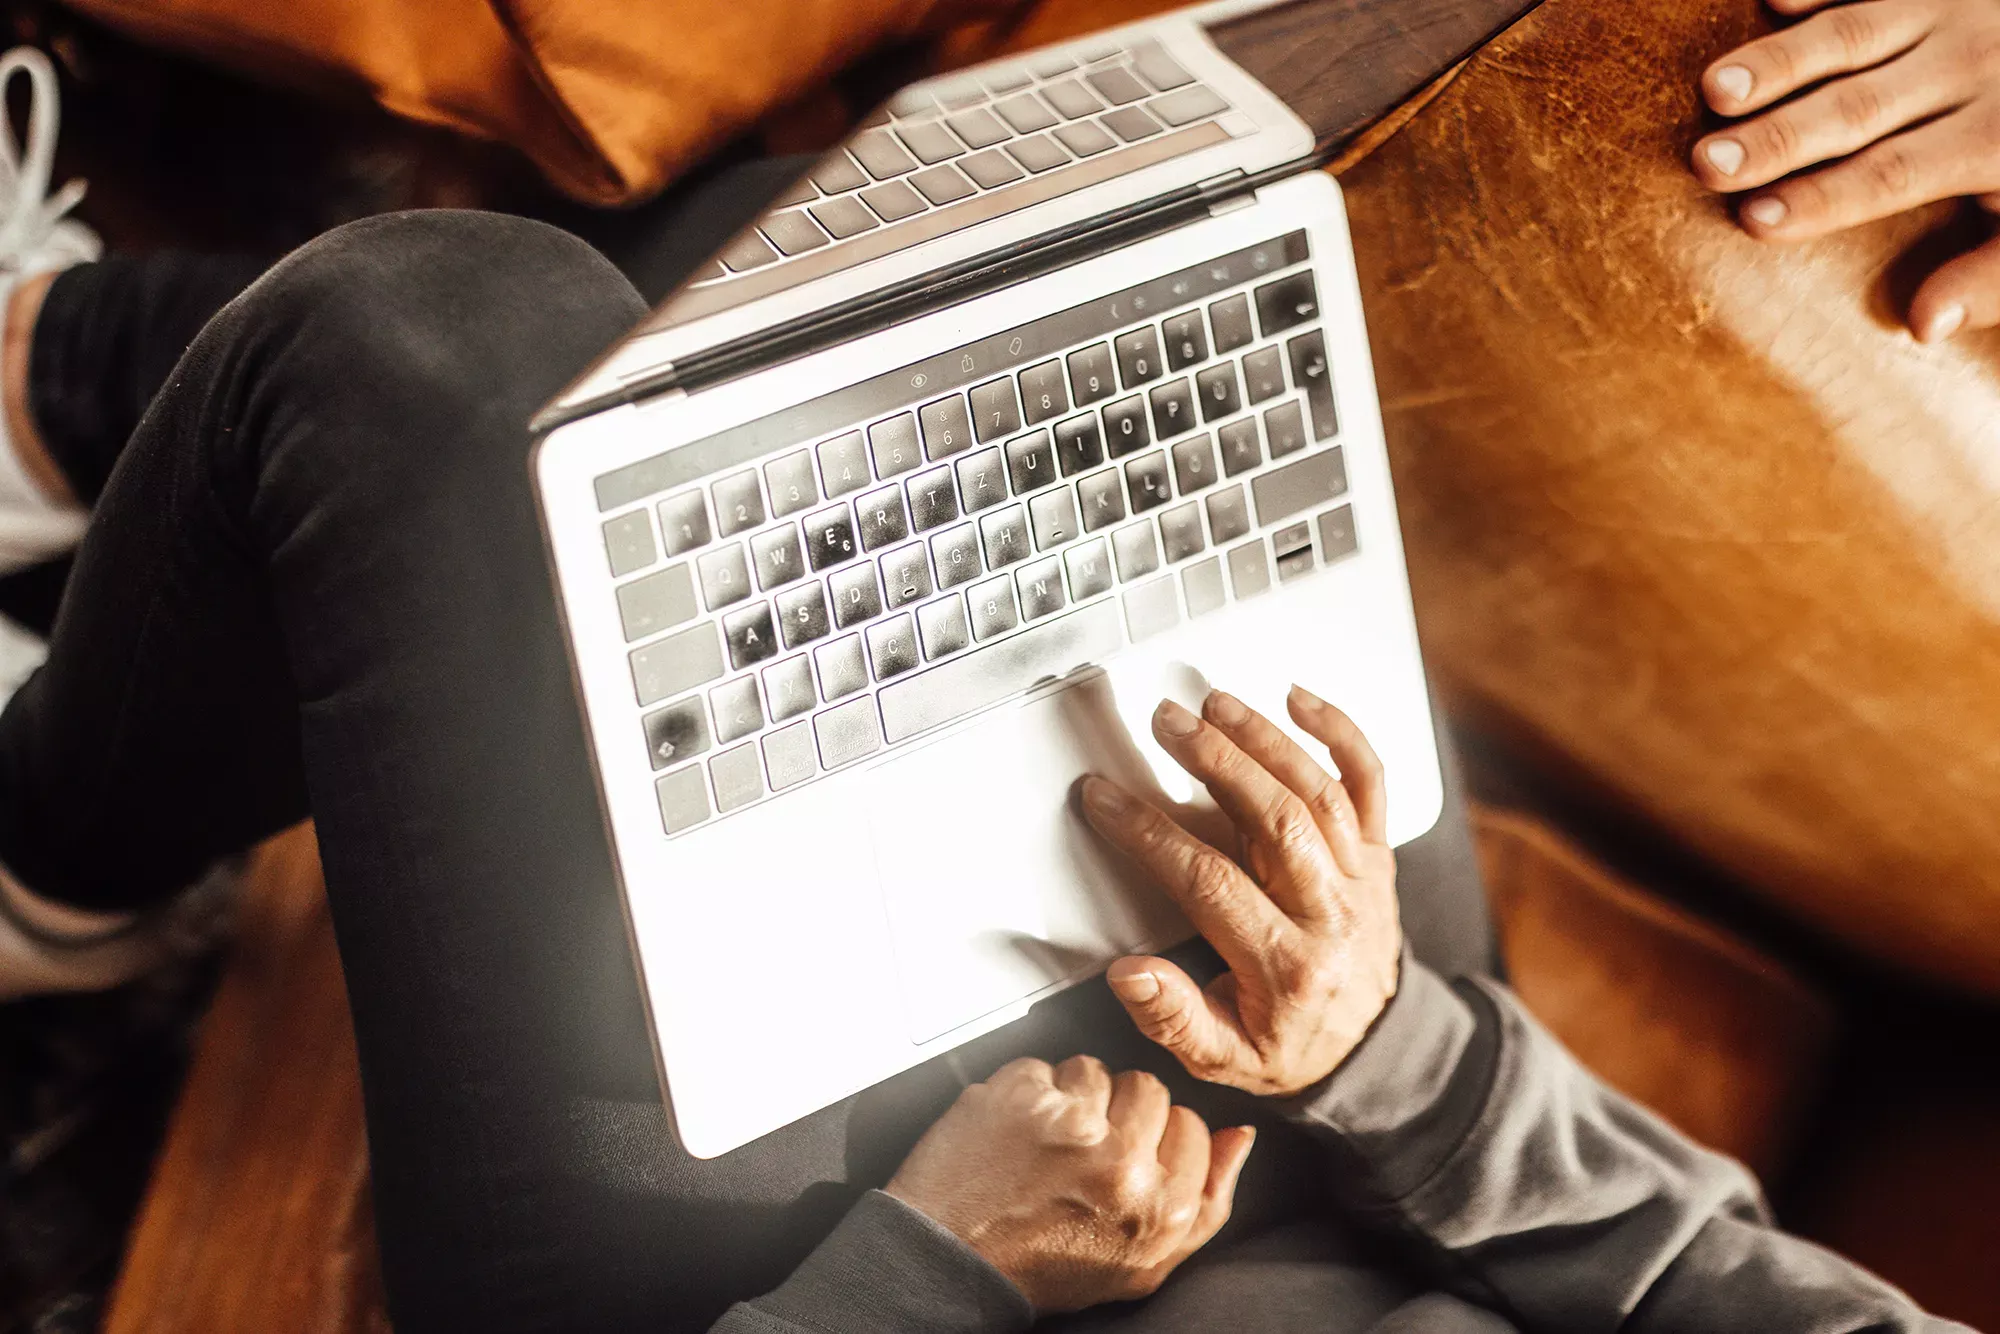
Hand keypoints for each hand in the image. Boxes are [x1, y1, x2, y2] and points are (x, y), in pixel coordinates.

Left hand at [885, 1055, 1254, 1312]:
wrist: (953, 1262)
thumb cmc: (1043, 1265)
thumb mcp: (1145, 1263)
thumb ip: (1207, 1202)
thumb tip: (1239, 1137)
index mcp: (1161, 1206)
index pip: (1194, 1127)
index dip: (1158, 1137)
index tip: (1129, 1152)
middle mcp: (1121, 1163)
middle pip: (1149, 1089)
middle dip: (1119, 1112)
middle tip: (1084, 1149)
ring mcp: (1068, 1123)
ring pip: (1096, 1069)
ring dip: (1073, 1096)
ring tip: (1046, 1140)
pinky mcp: (1019, 1095)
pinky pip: (1041, 1066)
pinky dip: (1027, 1092)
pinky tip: (1015, 1131)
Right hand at [1078, 686, 1401, 1098]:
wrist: (1375, 1049)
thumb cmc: (1293, 1046)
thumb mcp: (1224, 1058)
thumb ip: (1172, 1017)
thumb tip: (1129, 974)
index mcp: (1286, 964)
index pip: (1209, 882)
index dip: (1150, 834)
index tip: (1105, 800)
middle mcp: (1331, 913)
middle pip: (1275, 820)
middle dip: (1215, 762)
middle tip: (1166, 724)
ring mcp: (1361, 877)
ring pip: (1317, 792)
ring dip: (1263, 739)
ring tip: (1212, 706)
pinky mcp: (1379, 853)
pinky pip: (1370, 783)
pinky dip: (1341, 733)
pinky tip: (1300, 700)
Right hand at [1690, 0, 1999, 340]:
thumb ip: (1989, 279)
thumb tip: (1922, 326)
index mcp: (1992, 140)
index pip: (1891, 174)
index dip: (1824, 198)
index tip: (1756, 221)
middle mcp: (1969, 68)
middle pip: (1857, 109)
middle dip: (1779, 138)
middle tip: (1708, 163)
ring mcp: (1953, 11)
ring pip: (1853, 37)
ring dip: (1780, 62)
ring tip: (1715, 89)